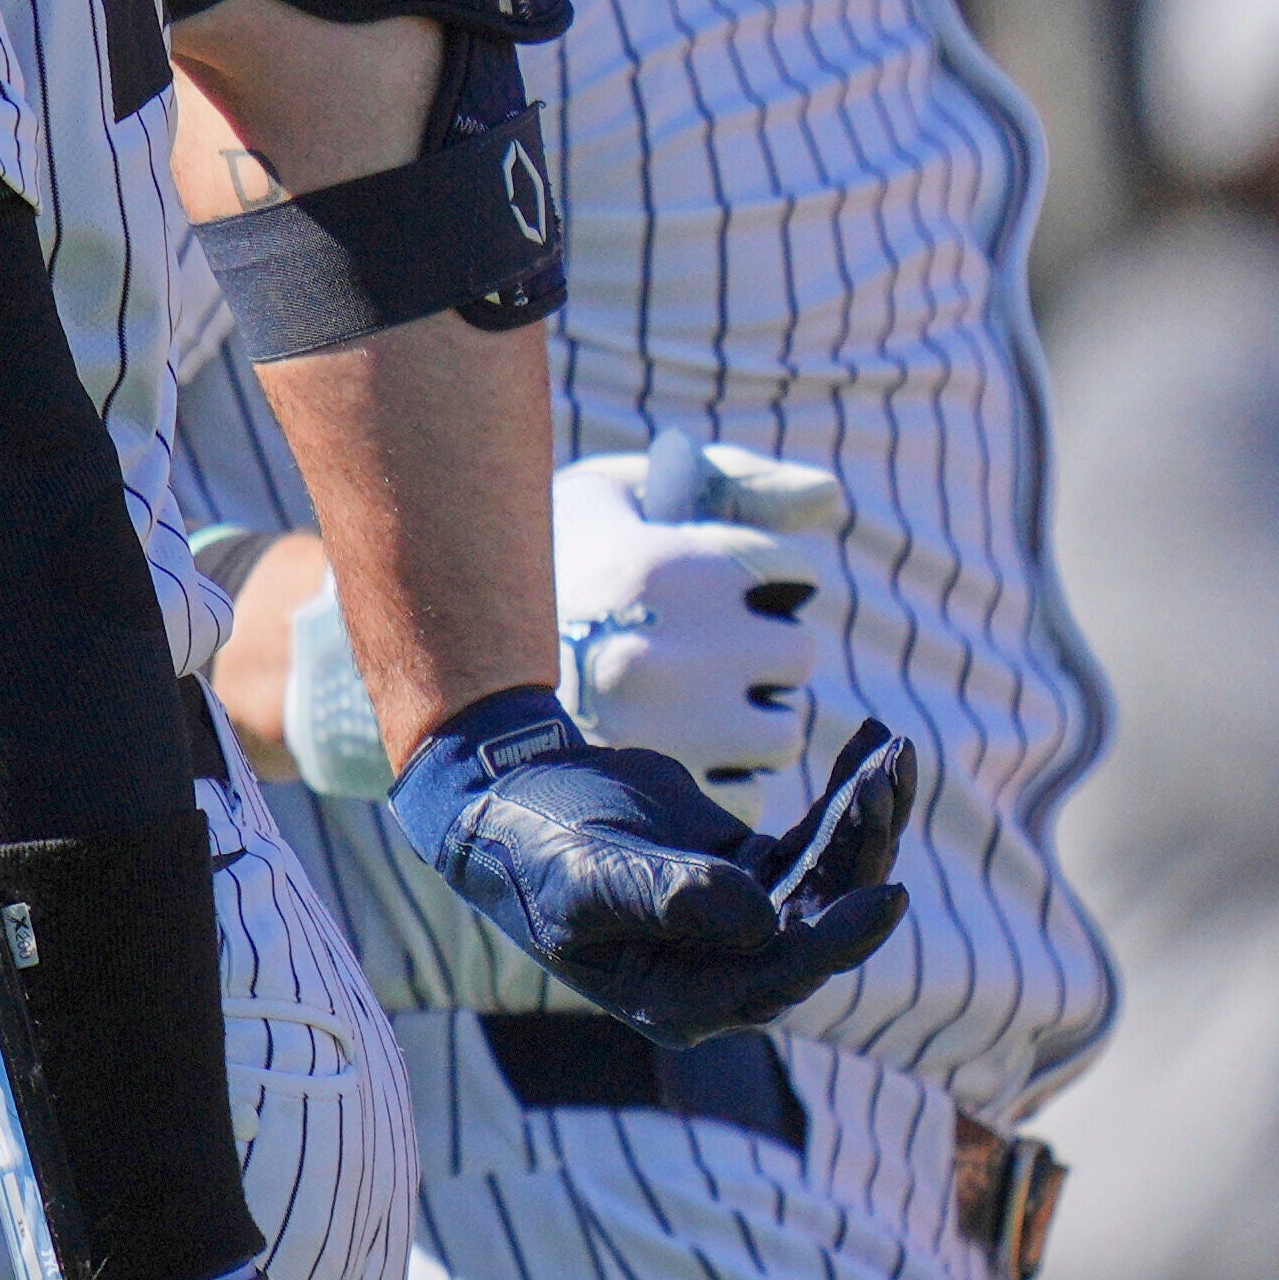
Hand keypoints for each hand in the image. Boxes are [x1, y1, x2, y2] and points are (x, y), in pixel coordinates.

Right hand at [387, 691, 914, 1044]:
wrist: (507, 801)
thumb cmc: (533, 845)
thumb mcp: (588, 871)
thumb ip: (669, 896)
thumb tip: (764, 922)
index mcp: (681, 998)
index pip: (779, 976)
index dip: (839, 939)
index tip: (893, 895)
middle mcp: (721, 973)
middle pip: (820, 923)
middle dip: (863, 852)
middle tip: (891, 777)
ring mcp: (740, 924)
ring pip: (828, 880)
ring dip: (864, 819)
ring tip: (892, 751)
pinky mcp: (747, 875)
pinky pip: (814, 844)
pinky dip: (844, 801)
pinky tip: (872, 748)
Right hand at [555, 436, 834, 801]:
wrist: (450, 697)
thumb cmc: (539, 579)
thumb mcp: (615, 496)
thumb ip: (727, 481)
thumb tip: (829, 494)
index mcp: (674, 569)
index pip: (789, 569)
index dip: (759, 575)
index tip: (715, 586)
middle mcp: (685, 652)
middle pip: (794, 652)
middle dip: (760, 650)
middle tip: (702, 652)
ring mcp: (679, 733)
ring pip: (781, 730)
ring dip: (749, 719)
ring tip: (687, 708)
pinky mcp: (670, 798)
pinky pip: (748, 794)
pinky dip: (721, 780)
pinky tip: (669, 757)